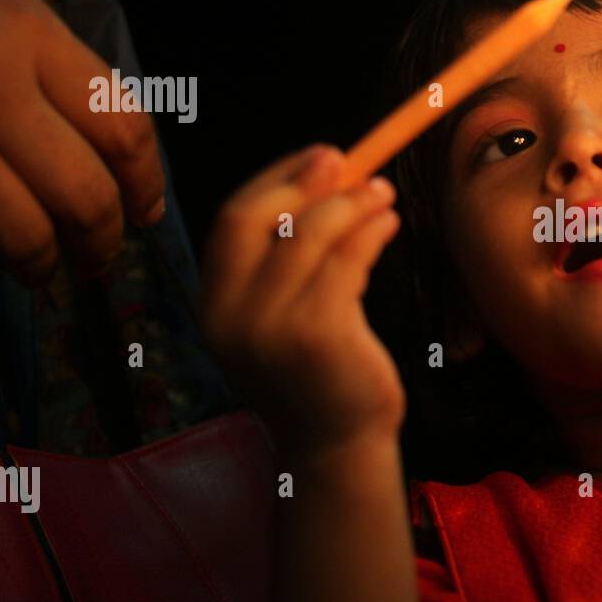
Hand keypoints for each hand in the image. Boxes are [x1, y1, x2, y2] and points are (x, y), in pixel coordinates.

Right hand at [0, 0, 165, 285]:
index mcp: (29, 39)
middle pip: (83, 196)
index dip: (147, 184)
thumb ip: (71, 80)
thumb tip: (127, 173)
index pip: (123, 130)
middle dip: (102, 242)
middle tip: (98, 256)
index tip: (145, 211)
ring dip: (43, 266)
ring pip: (22, 236)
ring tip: (43, 269)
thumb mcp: (12, 10)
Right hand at [198, 146, 405, 454]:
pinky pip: (347, 261)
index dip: (275, 179)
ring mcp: (270, 327)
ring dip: (351, 203)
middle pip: (254, 219)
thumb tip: (326, 174)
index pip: (232, 219)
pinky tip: (388, 224)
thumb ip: (288, 257)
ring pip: (310, 235)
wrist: (337, 444)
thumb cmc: (319, 371)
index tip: (315, 157)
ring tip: (382, 193)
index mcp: (214, 305)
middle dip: (302, 180)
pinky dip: (370, 231)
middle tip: (346, 160)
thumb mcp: (284, 312)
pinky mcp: (318, 335)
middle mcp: (229, 316)